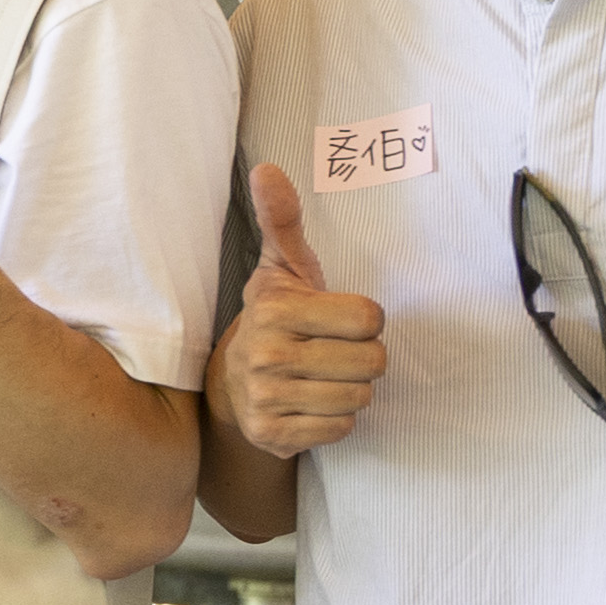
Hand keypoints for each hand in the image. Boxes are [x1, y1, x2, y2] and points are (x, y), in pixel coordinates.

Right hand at [215, 165, 386, 460]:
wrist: (233, 387)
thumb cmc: (277, 320)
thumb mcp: (281, 269)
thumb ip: (283, 220)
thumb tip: (268, 169)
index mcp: (276, 310)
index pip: (370, 319)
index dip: (364, 321)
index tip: (337, 321)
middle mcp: (266, 355)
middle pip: (372, 361)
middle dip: (363, 358)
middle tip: (333, 353)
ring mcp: (266, 399)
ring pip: (360, 398)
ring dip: (350, 390)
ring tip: (322, 378)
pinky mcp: (271, 435)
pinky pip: (339, 429)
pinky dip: (334, 420)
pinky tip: (310, 404)